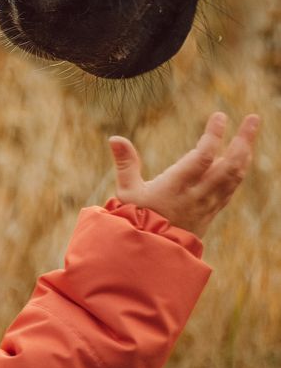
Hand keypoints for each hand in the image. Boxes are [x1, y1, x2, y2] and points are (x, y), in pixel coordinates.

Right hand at [108, 112, 259, 237]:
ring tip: (248, 133)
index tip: (219, 116)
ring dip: (245, 153)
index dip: (213, 136)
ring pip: (234, 177)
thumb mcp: (126, 192)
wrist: (151, 251)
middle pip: (229, 165)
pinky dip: (239, 169)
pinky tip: (241, 157)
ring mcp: (207, 204)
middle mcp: (197, 195)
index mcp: (176, 187)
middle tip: (253, 118)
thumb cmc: (136, 219)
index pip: (202, 157)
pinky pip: (231, 188)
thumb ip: (125, 163)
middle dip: (243, 140)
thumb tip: (114, 138)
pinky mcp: (211, 211)